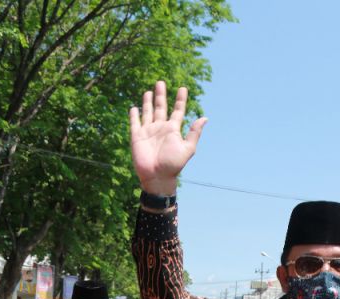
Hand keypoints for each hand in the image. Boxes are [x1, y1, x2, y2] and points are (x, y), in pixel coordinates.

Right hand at [130, 81, 206, 195]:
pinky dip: (134, 115)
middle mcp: (160, 128)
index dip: (180, 100)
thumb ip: (194, 133)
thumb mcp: (187, 148)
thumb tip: (205, 118)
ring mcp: (148, 131)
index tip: (183, 88)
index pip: (177, 111)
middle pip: (160, 107)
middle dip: (160, 95)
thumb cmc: (173, 165)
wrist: (157, 177)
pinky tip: (134, 107)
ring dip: (148, 101)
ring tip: (149, 91)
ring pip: (148, 112)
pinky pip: (135, 123)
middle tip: (160, 82)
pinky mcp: (137, 136)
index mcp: (173, 129)